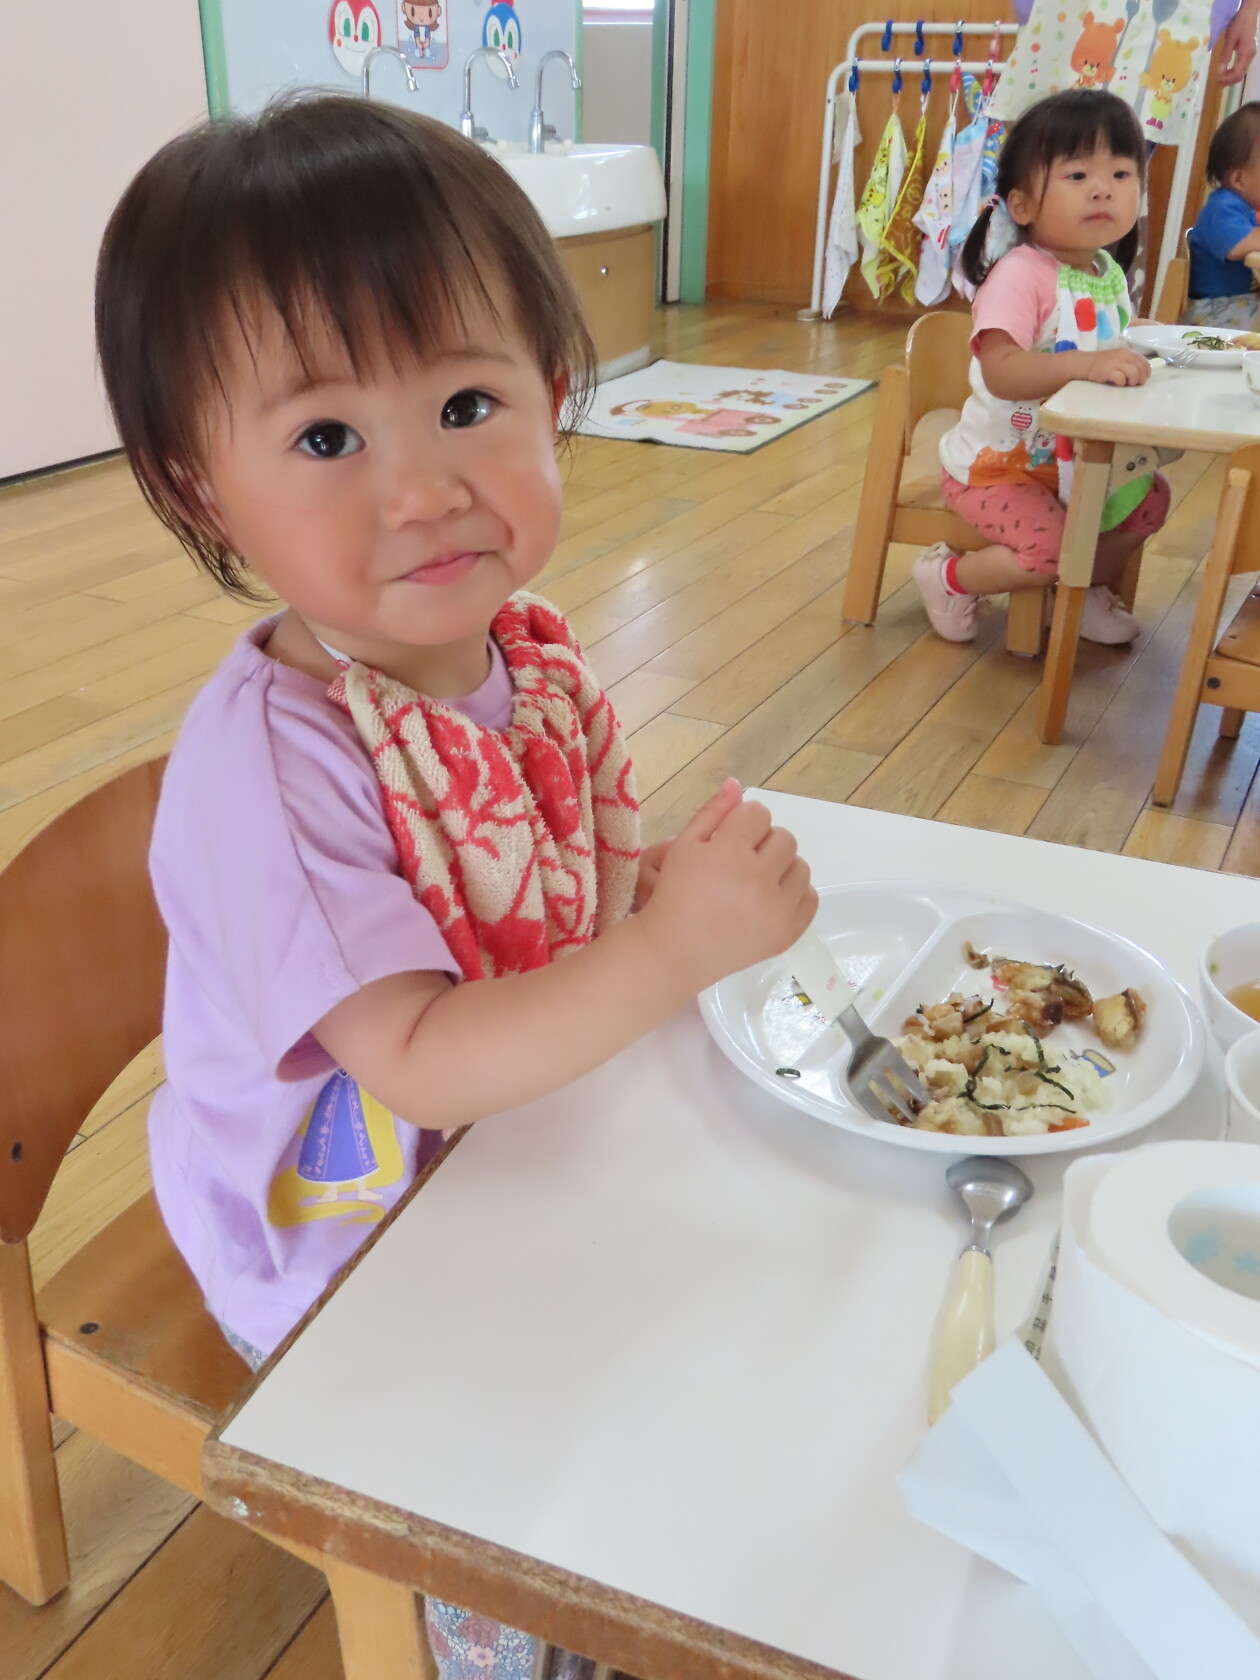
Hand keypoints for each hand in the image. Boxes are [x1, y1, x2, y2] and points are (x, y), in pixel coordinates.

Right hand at [636, 778, 816, 991]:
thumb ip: (712, 813)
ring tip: (757, 881)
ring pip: (801, 866)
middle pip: (785, 838)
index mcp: (728, 853)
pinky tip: (770, 899)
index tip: (730, 840)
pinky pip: (810, 898)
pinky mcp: (787, 933)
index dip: (743, 823)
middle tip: (743, 862)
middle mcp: (757, 879)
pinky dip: (794, 895)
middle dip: (765, 843)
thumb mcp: (683, 847)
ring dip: (782, 868)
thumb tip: (736, 784)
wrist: (675, 951)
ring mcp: (776, 909)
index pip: (759, 814)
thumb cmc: (674, 895)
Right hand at [1086, 347, 1150, 387]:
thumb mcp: (1119, 359)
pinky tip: (1117, 383)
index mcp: (1128, 352)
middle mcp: (1124, 355)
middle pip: (1141, 369)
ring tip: (1126, 384)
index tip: (1142, 379)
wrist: (1085, 363)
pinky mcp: (1108, 370)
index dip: (1146, 373)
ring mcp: (1116, 362)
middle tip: (1134, 384)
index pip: (1144, 362)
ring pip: (1134, 373)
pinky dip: (1121, 383)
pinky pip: (1121, 378)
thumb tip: (1141, 375)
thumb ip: (1130, 364)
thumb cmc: (1103, 364)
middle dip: (1140, 379)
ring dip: (1132, 381)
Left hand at [1217, 0, 1257, 84]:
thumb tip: (1219, 72)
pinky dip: (1233, 72)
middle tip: (1215, 82)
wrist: (1248, 14)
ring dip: (1230, 77)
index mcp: (1246, 54)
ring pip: (1241, 72)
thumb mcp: (1230, 40)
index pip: (1237, 73)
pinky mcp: (1248, 52)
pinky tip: (1225, 71)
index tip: (1215, 80)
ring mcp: (1250, 55)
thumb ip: (1225, 57)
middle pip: (1240, 75)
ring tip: (1219, 78)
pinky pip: (1241, 67)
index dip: (1226, 79)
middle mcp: (1250, 57)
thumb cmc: (1239, 25)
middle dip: (1228, 81)